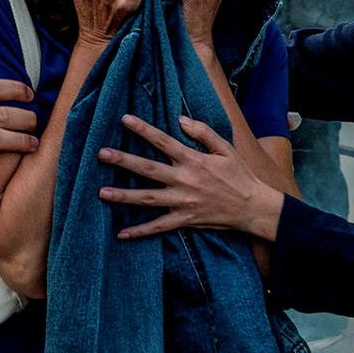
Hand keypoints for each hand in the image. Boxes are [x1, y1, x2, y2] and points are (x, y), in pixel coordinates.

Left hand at [97, 115, 284, 240]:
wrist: (252, 207)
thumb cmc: (239, 175)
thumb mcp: (225, 148)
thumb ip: (203, 132)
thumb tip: (181, 119)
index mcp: (193, 160)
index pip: (163, 141)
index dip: (143, 129)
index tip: (124, 119)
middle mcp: (184, 180)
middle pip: (148, 169)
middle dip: (123, 161)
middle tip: (101, 154)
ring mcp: (182, 201)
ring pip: (147, 198)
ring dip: (124, 196)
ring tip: (102, 192)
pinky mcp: (185, 220)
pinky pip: (158, 227)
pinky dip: (140, 231)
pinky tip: (121, 233)